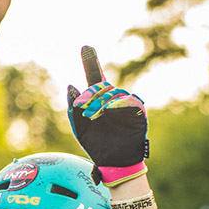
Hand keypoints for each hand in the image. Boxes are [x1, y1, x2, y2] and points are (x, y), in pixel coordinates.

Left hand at [66, 49, 147, 185]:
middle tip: (84, 111)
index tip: (85, 47)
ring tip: (95, 116)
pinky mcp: (137, 110)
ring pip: (113, 92)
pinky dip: (117, 104)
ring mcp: (126, 102)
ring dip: (101, 102)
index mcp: (98, 100)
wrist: (114, 162)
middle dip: (90, 96)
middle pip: (100, 85)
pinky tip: (109, 111)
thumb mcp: (79, 128)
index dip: (90, 61)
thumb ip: (73, 108)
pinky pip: (128, 100)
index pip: (94, 77)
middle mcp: (113, 98)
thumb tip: (70, 85)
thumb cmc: (97, 145)